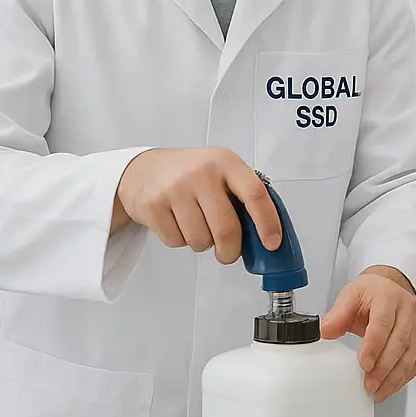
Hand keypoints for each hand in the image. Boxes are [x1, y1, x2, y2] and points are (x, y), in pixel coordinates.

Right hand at [113, 147, 281, 263]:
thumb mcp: (222, 171)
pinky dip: (181, 240)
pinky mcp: (152, 205)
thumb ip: (243, 195)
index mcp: (226, 162)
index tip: (272, 243)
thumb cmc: (192, 174)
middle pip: (226, 228)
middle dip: (230, 250)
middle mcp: (201, 173)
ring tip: (197, 226)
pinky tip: (177, 222)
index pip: (255, 194)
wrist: (143, 169)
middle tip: (228, 253)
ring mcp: (175, 188)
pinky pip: (176, 241)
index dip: (267, 222)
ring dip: (203, 243)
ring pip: (200, 240)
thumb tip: (266, 234)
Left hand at [321, 267, 415, 401]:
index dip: (374, 345)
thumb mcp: (351, 296)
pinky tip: (390, 386)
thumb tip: (325, 332)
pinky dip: (403, 378)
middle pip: (399, 343)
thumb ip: (338, 314)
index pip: (383, 323)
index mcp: (388, 298)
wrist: (392, 289)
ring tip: (377, 392)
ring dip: (394, 377)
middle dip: (383, 368)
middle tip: (369, 385)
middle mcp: (408, 312)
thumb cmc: (372, 294)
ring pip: (410, 356)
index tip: (364, 364)